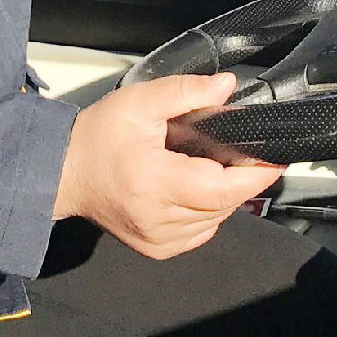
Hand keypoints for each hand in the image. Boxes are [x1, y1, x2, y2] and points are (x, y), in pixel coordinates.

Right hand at [53, 74, 282, 259]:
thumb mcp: (139, 102)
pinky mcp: (157, 249)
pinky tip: (195, 187)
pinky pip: (201, 231)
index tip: (275, 157)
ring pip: (216, 220)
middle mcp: (158, 220)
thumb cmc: (97, 137)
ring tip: (213, 165)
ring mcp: (158, 241)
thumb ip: (185, 91)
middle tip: (241, 149)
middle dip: (242, 177)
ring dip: (224, 194)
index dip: (254, 175)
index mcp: (155, 184)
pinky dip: (208, 211)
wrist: (62, 173)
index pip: (222, 189)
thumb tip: (227, 87)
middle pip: (224, 204)